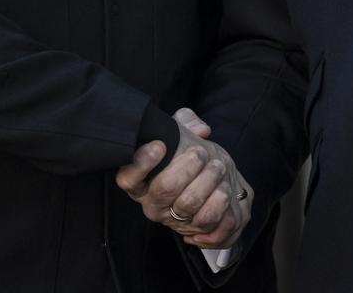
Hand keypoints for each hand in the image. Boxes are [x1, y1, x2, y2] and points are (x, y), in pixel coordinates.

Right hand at [115, 107, 252, 248]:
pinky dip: (220, 202)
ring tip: (218, 166)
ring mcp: (172, 220)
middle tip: (201, 152)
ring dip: (208, 180)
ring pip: (189, 204)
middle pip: (165, 188)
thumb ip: (186, 121)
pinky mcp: (195, 230)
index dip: (142, 163)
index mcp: (140, 181)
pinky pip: (208, 222)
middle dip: (188, 165)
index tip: (160, 145)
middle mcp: (152, 203)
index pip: (128, 179)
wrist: (207, 182)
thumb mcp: (181, 132)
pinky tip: (224, 187)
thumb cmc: (186, 155)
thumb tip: (200, 129)